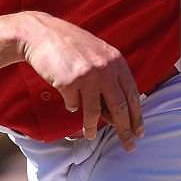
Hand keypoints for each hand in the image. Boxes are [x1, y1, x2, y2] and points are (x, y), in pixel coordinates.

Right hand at [16, 12, 143, 150]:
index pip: (132, 94)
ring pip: (95, 112)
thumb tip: (115, 114)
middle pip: (120, 107)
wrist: (41, 34)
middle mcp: (105, 68)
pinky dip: (71, 105)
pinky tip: (68, 99)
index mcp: (116, 60)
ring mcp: (87, 75)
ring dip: (93, 127)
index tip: (139, 132)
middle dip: (125, 130)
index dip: (137, 116)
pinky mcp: (69, 82)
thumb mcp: (97, 55)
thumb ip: (109, 78)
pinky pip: (73, 104)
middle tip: (129, 146)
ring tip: (90, 135)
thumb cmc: (70, 46)